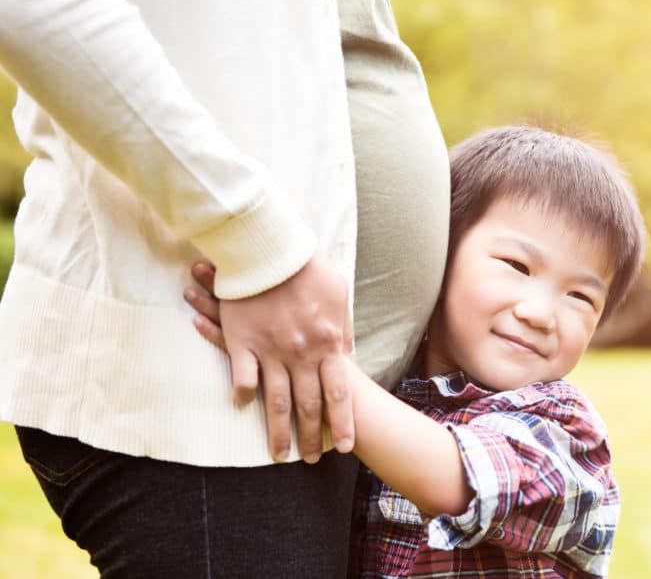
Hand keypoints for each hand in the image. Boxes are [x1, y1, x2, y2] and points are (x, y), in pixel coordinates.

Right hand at [185, 255, 354, 462]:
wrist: (272, 250)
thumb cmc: (309, 269)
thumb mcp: (338, 298)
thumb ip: (342, 332)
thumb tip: (347, 356)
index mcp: (329, 343)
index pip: (340, 393)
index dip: (344, 423)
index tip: (347, 447)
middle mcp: (302, 354)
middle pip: (310, 406)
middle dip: (312, 437)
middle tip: (311, 461)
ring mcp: (272, 350)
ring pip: (277, 402)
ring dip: (279, 432)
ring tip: (279, 455)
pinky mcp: (243, 342)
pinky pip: (243, 378)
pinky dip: (244, 397)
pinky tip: (244, 410)